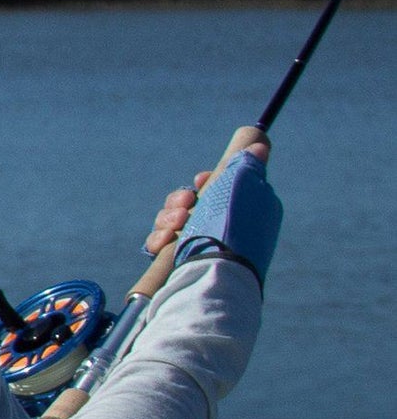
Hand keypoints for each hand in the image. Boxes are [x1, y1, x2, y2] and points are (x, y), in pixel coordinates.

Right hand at [144, 127, 270, 256]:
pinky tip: (164, 240)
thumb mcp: (244, 183)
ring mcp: (202, 249)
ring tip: (176, 223)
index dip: (206, 182)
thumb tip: (259, 146)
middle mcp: (222, 231)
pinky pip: (162, 243)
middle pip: (190, 204)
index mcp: (241, 214)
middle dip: (181, 199)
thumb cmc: (234, 224)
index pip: (220, 192)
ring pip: (173, 221)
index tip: (202, 180)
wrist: (219, 271)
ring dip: (168, 216)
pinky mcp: (182, 263)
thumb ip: (247, 163)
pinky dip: (159, 238)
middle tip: (186, 204)